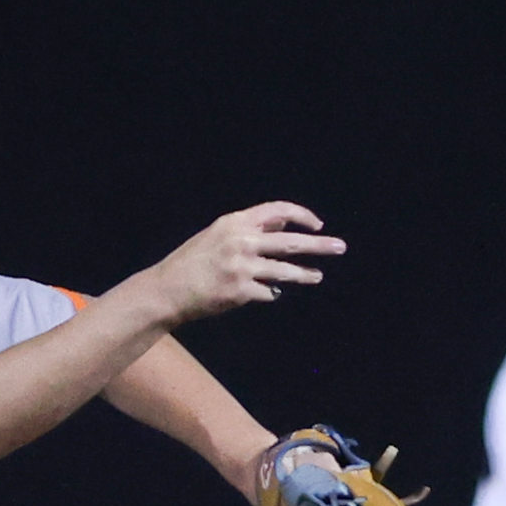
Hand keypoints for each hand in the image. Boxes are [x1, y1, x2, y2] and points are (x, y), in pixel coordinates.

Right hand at [140, 203, 346, 325]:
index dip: (301, 216)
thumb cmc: (190, 263)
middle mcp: (241, 242)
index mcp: (234, 223)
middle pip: (290, 242)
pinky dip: (270, 294)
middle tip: (340, 247)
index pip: (278, 210)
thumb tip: (283, 224)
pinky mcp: (240, 292)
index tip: (316, 225)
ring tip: (317, 277)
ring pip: (285, 271)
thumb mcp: (216, 235)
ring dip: (305, 275)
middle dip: (319, 245)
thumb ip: (249, 228)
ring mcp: (242, 268)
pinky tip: (268, 294)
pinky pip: (267, 294)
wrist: (166, 291)